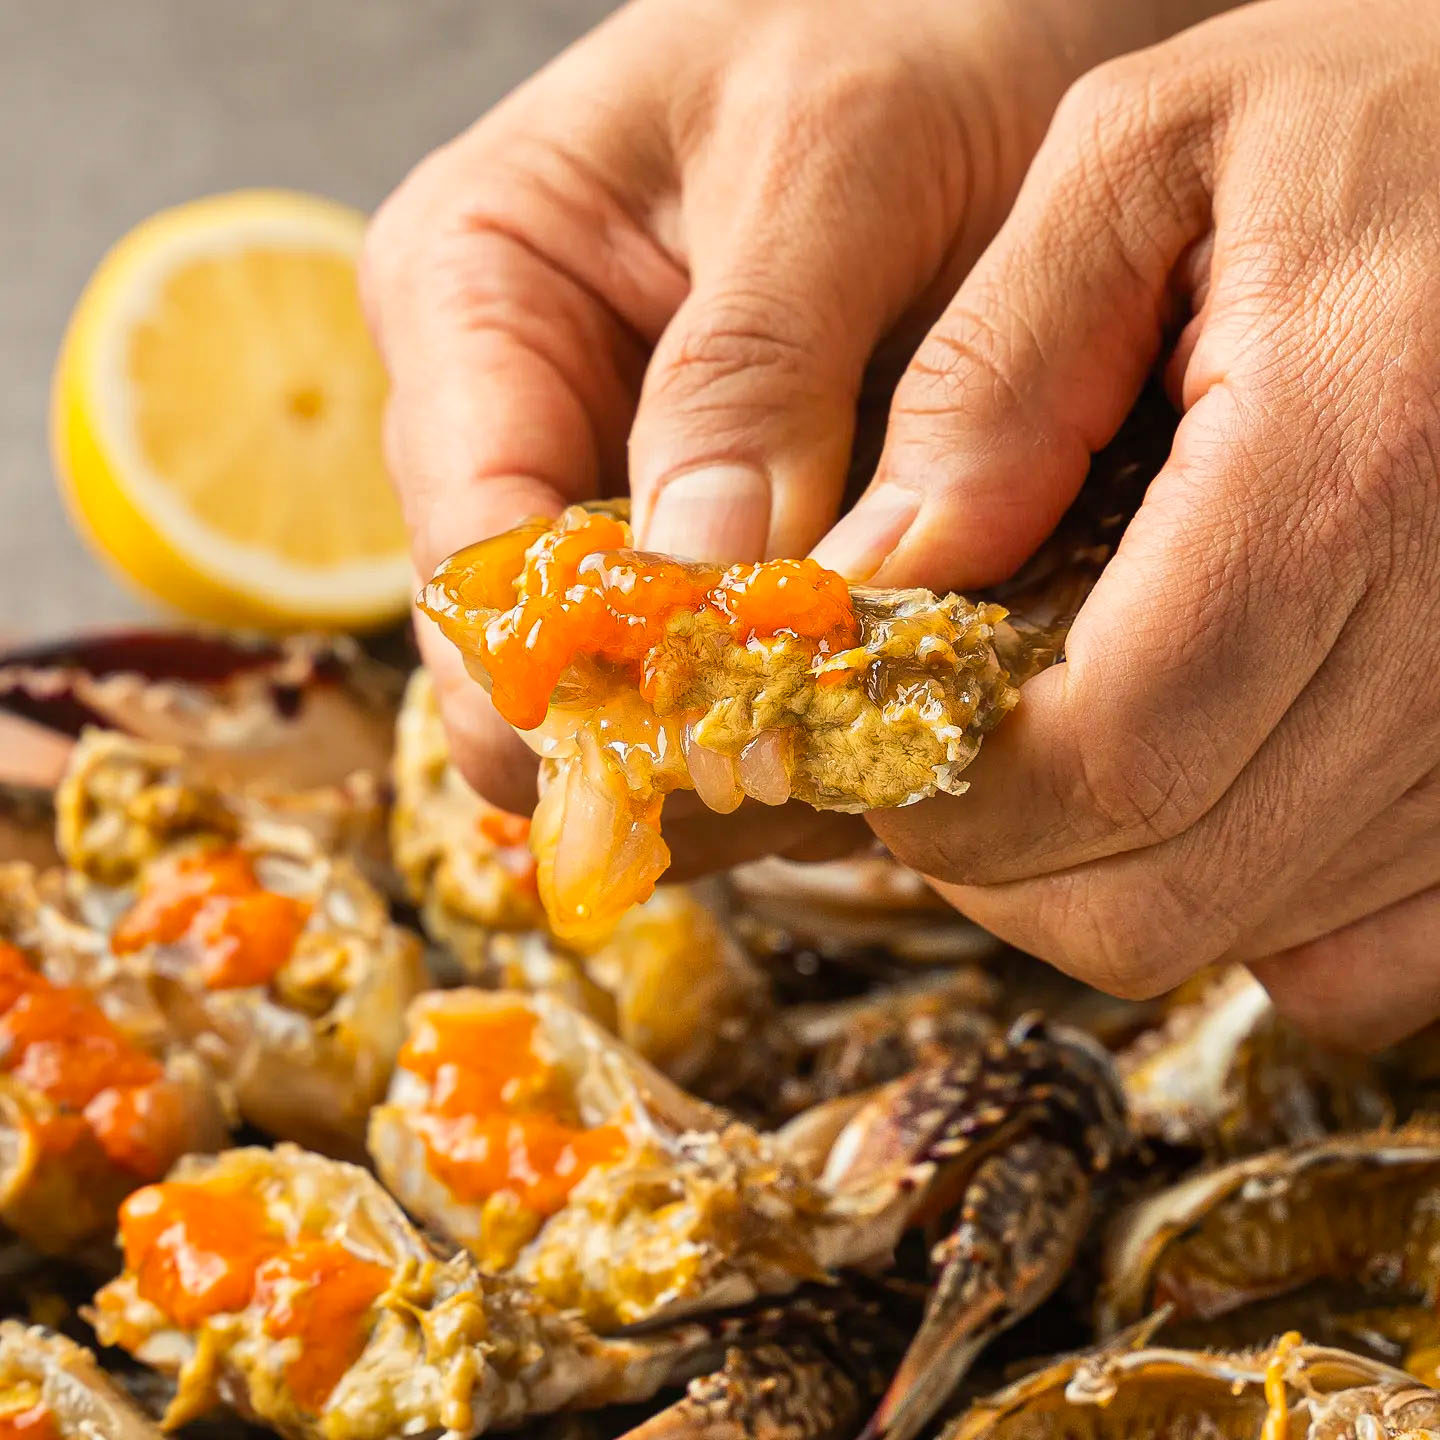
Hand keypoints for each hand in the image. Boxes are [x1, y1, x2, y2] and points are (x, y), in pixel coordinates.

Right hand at [362, 0, 1213, 872]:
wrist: (980, 31)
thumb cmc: (900, 35)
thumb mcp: (836, 157)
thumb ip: (754, 362)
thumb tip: (693, 576)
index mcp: (472, 283)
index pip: (470, 537)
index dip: (569, 666)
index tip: (703, 736)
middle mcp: (500, 397)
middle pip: (514, 633)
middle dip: (636, 716)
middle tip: (787, 758)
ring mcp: (585, 467)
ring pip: (595, 667)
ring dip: (702, 729)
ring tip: (835, 738)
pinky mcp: (675, 518)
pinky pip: (680, 653)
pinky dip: (753, 698)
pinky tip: (842, 699)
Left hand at [834, 0, 1439, 1046]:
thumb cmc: (1380, 118)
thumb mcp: (1147, 161)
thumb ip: (995, 372)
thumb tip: (879, 577)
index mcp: (1353, 458)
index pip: (1111, 757)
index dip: (956, 802)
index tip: (873, 751)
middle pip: (1172, 893)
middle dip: (1003, 863)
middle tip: (936, 764)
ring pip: (1255, 931)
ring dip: (1104, 880)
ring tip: (1050, 751)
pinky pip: (1370, 950)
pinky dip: (1246, 908)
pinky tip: (1193, 784)